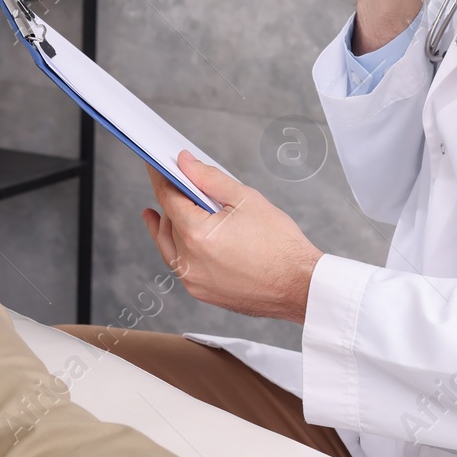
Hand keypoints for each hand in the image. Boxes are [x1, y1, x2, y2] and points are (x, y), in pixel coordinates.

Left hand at [141, 151, 322, 323]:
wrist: (300, 286)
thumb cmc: (280, 245)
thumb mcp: (246, 198)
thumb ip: (209, 178)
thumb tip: (185, 163)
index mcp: (197, 235)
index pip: (167, 197)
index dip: (160, 177)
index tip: (155, 165)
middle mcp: (189, 262)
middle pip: (168, 222)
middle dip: (171, 200)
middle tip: (176, 182)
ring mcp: (194, 282)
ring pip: (169, 246)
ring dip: (171, 224)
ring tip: (175, 207)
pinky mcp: (202, 294)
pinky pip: (181, 265)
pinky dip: (181, 247)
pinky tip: (187, 236)